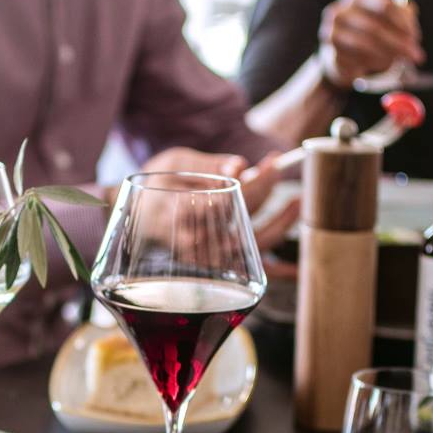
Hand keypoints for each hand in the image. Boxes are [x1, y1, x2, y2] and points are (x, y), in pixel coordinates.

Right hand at [138, 151, 299, 278]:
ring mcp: (209, 256)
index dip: (258, 180)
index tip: (274, 161)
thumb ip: (207, 165)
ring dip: (281, 223)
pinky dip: (278, 271)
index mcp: (182, 213)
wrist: (133, 222)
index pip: (231, 198)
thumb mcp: (174, 163)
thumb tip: (240, 166)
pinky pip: (251, 270)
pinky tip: (298, 267)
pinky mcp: (217, 266)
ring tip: (299, 201)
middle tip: (281, 168)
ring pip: (254, 243)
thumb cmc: (155, 188)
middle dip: (267, 191)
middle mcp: (197, 240)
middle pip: (244, 218)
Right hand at [319, 0, 424, 89]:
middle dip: (399, 43)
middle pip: (375, 27)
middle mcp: (339, 11)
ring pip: (365, 45)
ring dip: (387, 55)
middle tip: (416, 55)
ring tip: (399, 60)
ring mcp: (331, 33)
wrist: (341, 52)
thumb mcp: (386, 17)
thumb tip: (412, 20)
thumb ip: (402, 14)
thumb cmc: (368, 30)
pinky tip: (383, 64)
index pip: (384, 5)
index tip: (416, 37)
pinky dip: (374, 64)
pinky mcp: (330, 54)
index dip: (404, 23)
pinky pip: (356, 60)